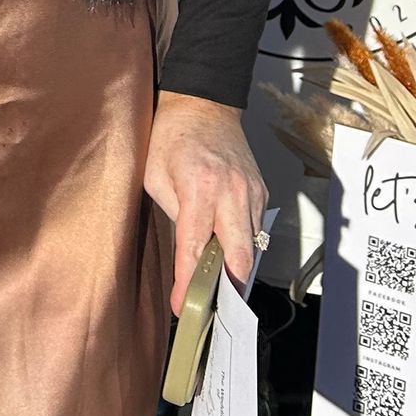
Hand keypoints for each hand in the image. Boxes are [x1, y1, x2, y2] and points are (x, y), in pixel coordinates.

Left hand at [143, 94, 267, 313]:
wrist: (203, 104)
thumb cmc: (170, 137)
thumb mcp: (155, 175)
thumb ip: (173, 214)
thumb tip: (187, 251)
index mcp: (200, 188)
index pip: (195, 248)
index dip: (188, 282)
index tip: (183, 307)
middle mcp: (232, 193)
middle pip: (239, 257)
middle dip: (229, 289)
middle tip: (214, 311)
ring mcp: (252, 193)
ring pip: (252, 248)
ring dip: (238, 271)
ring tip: (221, 295)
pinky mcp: (261, 192)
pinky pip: (256, 230)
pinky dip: (244, 247)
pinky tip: (230, 260)